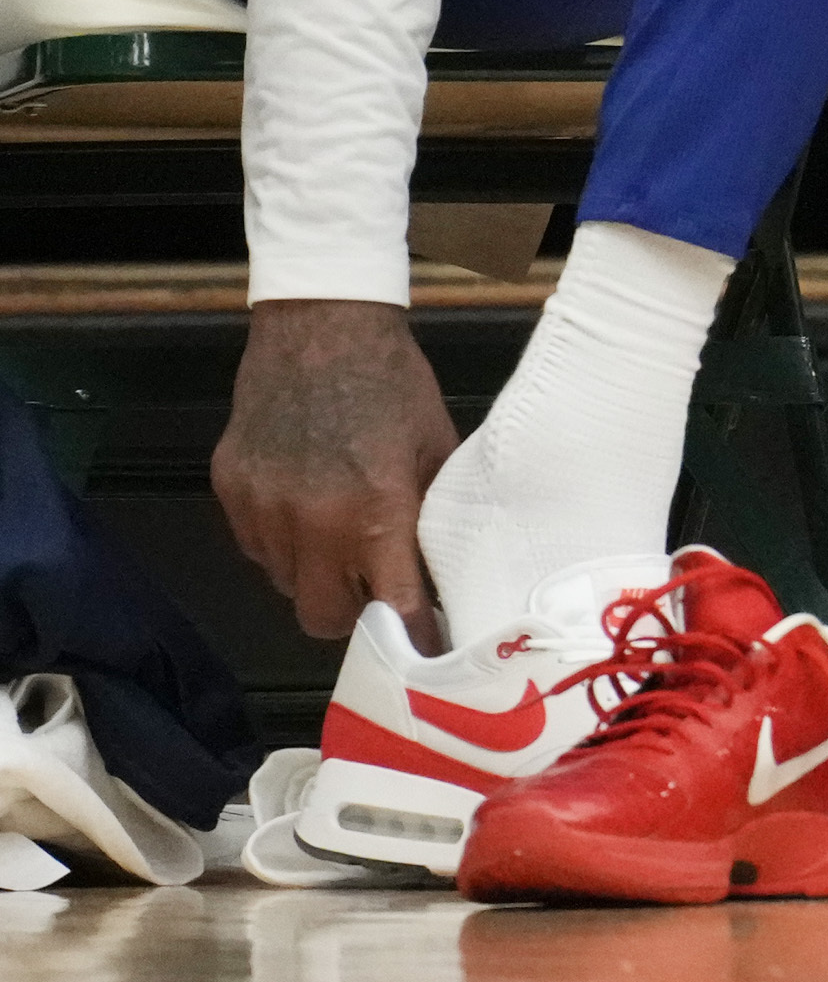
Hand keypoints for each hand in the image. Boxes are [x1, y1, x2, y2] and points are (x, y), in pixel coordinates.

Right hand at [216, 300, 455, 644]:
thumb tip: (444, 578)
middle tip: (375, 588)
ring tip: (342, 536)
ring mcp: (262, 507)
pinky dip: (281, 543)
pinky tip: (306, 506)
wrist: (322, 327)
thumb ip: (432, 519)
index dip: (410, 637)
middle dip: (351, 615)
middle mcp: (312, 522)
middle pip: (321, 617)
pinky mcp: (229, 489)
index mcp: (376, 512)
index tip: (425, 654)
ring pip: (285, 583)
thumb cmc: (394, 384)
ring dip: (315, 575)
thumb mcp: (436, 449)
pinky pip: (255, 546)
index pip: (391, 608)